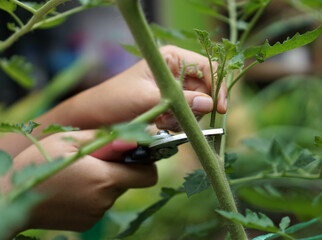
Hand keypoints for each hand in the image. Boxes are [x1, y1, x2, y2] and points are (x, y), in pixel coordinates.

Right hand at [4, 131, 155, 231]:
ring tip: (79, 172)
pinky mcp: (86, 223)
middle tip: (97, 160)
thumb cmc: (38, 164)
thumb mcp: (69, 141)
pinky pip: (100, 204)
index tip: (134, 155)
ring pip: (113, 192)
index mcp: (105, 178)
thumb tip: (133, 141)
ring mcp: (96, 213)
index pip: (147, 176)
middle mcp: (105, 200)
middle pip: (129, 182)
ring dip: (104, 180)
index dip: (145, 164)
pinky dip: (94, 193)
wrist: (12, 199)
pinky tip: (73, 187)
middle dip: (120, 169)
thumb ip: (105, 139)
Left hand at [62, 45, 226, 130]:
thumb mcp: (149, 99)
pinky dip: (177, 124)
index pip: (208, 68)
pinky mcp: (170, 105)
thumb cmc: (116, 99)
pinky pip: (186, 116)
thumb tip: (210, 104)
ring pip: (197, 106)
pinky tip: (159, 124)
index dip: (217, 87)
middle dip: (195, 108)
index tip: (219, 108)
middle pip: (205, 90)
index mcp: (172, 59)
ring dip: (183, 118)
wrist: (96, 117)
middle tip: (174, 118)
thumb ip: (181, 101)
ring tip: (161, 121)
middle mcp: (176, 72)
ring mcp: (174, 89)